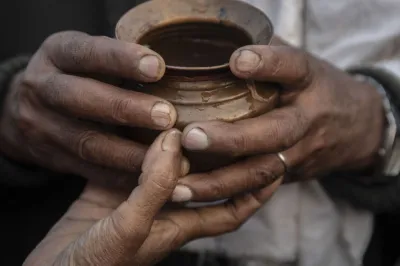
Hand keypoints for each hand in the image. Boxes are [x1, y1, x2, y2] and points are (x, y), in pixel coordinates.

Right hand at [0, 31, 179, 186]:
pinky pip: (90, 171)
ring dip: (130, 151)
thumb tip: (169, 66)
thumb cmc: (76, 74)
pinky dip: (124, 176)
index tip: (157, 67)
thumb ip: (119, 58)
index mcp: (56, 54)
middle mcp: (42, 88)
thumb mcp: (88, 56)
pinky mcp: (53, 158)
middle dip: (126, 108)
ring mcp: (43, 126)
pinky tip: (152, 175)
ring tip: (166, 153)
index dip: (121, 59)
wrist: (25, 107)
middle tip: (167, 116)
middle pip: (80, 99)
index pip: (86, 53)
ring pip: (86, 143)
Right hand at [23, 130, 281, 265]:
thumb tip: (173, 140)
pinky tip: (144, 122)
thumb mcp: (130, 228)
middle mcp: (164, 210)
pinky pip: (133, 162)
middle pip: (206, 183)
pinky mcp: (112, 190)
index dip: (257, 191)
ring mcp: (138, 199)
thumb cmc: (95, 265)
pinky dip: (141, 144)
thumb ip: (153, 187)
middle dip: (228, 161)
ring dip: (185, 148)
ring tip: (200, 117)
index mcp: (178, 226)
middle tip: (245, 128)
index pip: (232, 209)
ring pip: (171, 168)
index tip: (277, 166)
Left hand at [174, 40, 383, 201]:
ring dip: (219, 181)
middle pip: (274, 132)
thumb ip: (269, 53)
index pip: (292, 67)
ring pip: (262, 171)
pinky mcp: (291, 174)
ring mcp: (300, 152)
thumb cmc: (317, 88)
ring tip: (180, 185)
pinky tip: (192, 195)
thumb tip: (218, 42)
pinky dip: (225, 194)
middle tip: (191, 137)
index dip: (268, 64)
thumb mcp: (301, 64)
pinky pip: (257, 188)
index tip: (237, 61)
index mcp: (310, 80)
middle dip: (232, 138)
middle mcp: (307, 119)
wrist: (358, 126)